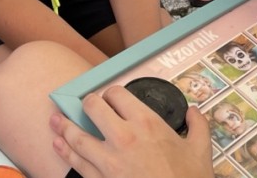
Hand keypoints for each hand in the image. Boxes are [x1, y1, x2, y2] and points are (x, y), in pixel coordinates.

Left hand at [51, 86, 213, 177]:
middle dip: (89, 103)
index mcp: (147, 123)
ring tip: (56, 120)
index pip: (118, 95)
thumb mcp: (201, 150)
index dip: (112, 93)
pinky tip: (58, 145)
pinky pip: (76, 163)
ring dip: (65, 126)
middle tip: (88, 105)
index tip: (112, 98)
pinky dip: (64, 152)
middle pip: (93, 108)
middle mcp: (123, 137)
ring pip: (77, 136)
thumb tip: (194, 112)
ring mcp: (108, 160)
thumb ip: (198, 126)